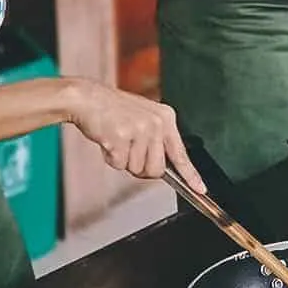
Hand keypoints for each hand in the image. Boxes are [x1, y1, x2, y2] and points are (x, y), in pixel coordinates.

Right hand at [69, 81, 206, 191]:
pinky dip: (111, 159)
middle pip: (156, 170)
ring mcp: (140, 130)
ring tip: (118, 140)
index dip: (190, 175)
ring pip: (137, 169)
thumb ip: (157, 140)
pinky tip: (108, 141)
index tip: (200, 189)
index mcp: (165, 117)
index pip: (180, 153)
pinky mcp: (121, 137)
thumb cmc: (114, 110)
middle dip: (142, 168)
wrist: (87, 98)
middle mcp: (156, 123)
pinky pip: (119, 165)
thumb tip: (162, 169)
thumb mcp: (144, 118)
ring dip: (124, 161)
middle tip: (129, 151)